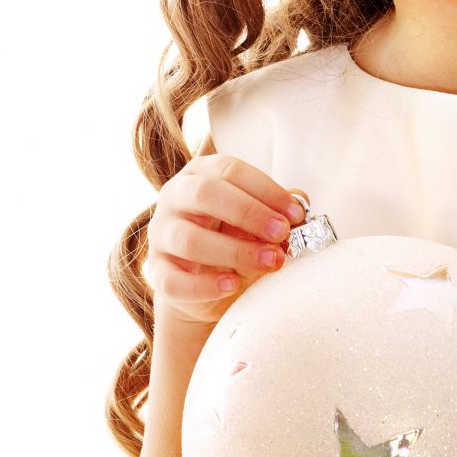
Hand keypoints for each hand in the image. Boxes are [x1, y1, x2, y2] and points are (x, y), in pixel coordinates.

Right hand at [144, 152, 306, 346]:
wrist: (204, 285)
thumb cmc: (232, 240)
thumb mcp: (254, 222)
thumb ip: (274, 210)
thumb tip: (300, 198)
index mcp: (199, 174)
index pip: (230, 170)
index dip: (265, 189)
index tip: (296, 213)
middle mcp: (174, 197)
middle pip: (204, 194)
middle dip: (248, 213)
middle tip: (282, 233)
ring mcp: (161, 234)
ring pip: (188, 239)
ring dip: (234, 251)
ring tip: (269, 262)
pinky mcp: (157, 271)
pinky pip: (173, 280)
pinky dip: (204, 286)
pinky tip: (232, 285)